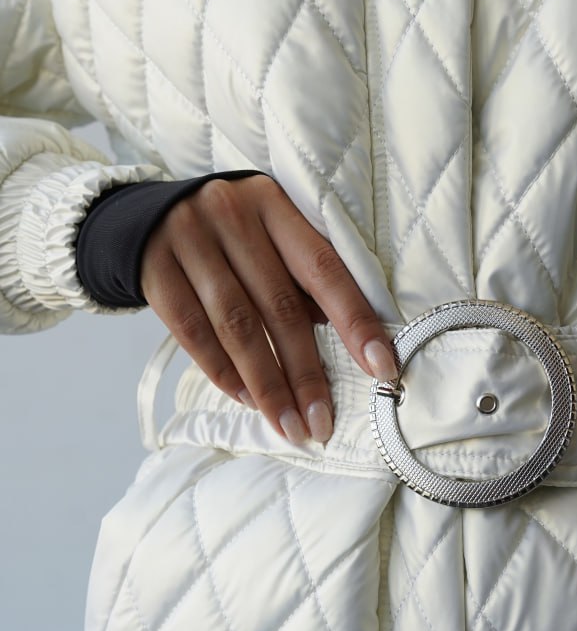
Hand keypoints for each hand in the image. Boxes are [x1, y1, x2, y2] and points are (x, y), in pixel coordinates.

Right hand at [139, 174, 396, 443]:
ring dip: (268, 385)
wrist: (140, 216)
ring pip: (236, 326)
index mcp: (273, 204)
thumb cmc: (226, 235)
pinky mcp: (153, 267)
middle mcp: (231, 215)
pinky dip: (222, 372)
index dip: (355, 322)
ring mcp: (188, 239)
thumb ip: (298, 276)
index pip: (324, 269)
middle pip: (279, 306)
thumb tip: (343, 342)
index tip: (381, 369)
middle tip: (322, 422)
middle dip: (306, 373)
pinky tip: (246, 400)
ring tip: (290, 426)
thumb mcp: (266, 234)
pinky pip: (192, 331)